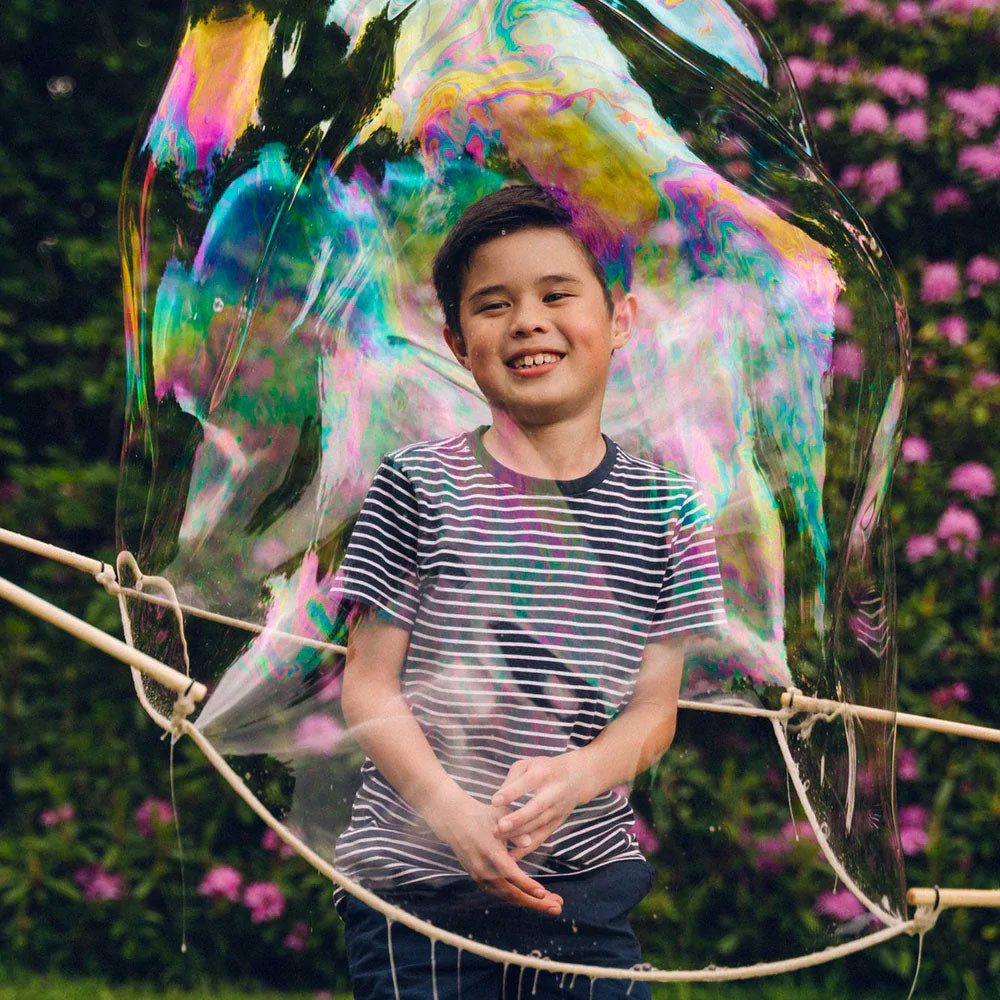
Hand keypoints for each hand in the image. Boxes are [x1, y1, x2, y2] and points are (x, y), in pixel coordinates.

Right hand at [423, 783, 563, 914]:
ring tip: (553, 903)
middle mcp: (484, 869)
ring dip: (530, 902)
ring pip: (507, 896)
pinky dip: (517, 897)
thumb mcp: (500, 814)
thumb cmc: (483, 814)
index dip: (527, 885)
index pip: (510, 873)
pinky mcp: (479, 878)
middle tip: (558, 907)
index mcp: (490, 852)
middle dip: (536, 902)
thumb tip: (529, 842)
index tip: (543, 893)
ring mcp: (480, 876)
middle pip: (512, 893)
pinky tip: (534, 897)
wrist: (454, 820)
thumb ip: (516, 828)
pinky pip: (500, 892)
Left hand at [490, 752, 591, 862]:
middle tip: (498, 827)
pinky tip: (512, 856)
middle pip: (536, 808)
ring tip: (497, 837)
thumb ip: (512, 778)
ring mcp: (557, 809)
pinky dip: (528, 848)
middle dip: (518, 819)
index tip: (494, 801)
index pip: (527, 783)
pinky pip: (542, 837)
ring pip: (538, 825)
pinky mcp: (557, 823)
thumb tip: (497, 800)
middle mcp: (553, 793)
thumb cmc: (544, 769)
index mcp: (544, 773)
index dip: (511, 792)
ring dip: (518, 834)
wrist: (577, 777)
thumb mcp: (528, 764)